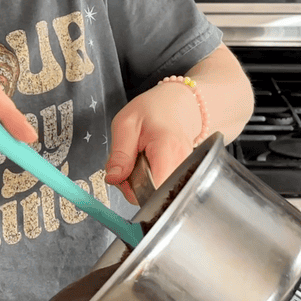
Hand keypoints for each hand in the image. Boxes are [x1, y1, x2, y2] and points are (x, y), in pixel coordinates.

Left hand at [104, 82, 200, 204]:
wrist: (180, 105)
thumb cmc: (154, 110)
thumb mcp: (126, 124)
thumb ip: (119, 153)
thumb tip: (113, 178)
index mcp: (167, 149)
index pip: (151, 191)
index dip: (131, 189)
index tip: (123, 173)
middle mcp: (182, 164)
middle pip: (152, 195)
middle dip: (134, 186)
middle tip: (129, 162)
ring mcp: (187, 172)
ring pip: (156, 193)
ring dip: (142, 182)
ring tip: (141, 160)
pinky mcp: (185, 176)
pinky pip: (162, 187)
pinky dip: (150, 180)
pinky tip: (150, 164)